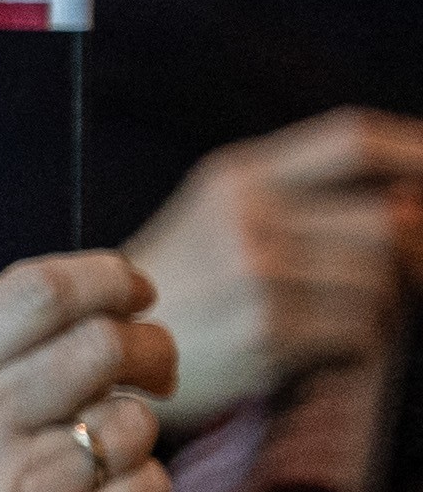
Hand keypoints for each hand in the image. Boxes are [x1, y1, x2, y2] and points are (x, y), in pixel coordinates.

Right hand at [0, 251, 174, 491]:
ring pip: (134, 418)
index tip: (131, 290)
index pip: (39, 291)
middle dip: (148, 346)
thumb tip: (99, 301)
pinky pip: (150, 487)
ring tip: (83, 469)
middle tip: (150, 367)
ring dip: (129, 435)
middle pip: (105, 342)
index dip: (106, 277)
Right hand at [126, 110, 422, 426]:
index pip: (352, 139)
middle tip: (404, 275)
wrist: (99, 351)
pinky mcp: (266, 333)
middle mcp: (247, 217)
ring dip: (384, 306)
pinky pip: (359, 331)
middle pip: (387, 219)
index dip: (415, 150)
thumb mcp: (219, 214)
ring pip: (382, 280)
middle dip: (412, 252)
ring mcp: (256, 276)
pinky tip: (326, 350)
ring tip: (348, 319)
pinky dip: (359, 344)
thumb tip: (412, 201)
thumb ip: (299, 195)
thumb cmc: (180, 285)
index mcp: (238, 176)